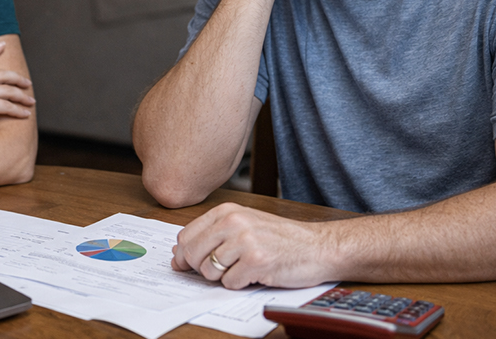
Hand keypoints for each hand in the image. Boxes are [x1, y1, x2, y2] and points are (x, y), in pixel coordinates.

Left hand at [171, 202, 328, 289]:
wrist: (317, 246)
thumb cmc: (281, 238)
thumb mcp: (244, 225)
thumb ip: (212, 235)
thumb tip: (178, 255)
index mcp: (227, 211)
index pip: (186, 236)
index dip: (184, 255)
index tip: (189, 263)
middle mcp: (233, 221)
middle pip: (192, 254)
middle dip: (202, 268)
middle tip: (222, 268)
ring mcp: (245, 241)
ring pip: (209, 271)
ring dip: (223, 276)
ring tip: (243, 267)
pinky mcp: (256, 262)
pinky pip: (229, 283)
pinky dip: (240, 284)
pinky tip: (255, 273)